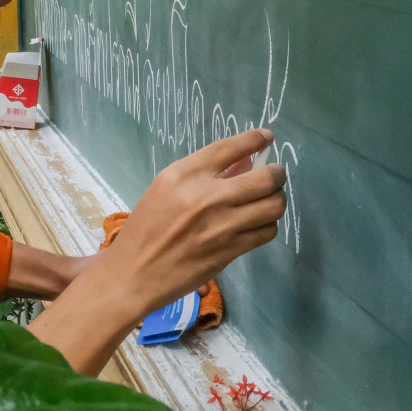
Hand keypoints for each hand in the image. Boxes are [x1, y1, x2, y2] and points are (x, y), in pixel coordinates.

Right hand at [101, 128, 285, 316]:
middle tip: (274, 175)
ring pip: (273, 205)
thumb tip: (244, 163)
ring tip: (269, 200)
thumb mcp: (165, 189)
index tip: (266, 137)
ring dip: (276, 200)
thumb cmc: (146, 228)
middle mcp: (205, 196)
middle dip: (277, 174)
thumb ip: (202, 174)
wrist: (134, 273)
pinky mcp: (230, 250)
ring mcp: (221, 225)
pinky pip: (267, 231)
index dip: (254, 139)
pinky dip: (268, 224)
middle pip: (264, 178)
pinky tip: (258, 223)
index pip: (229, 147)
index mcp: (183, 175)